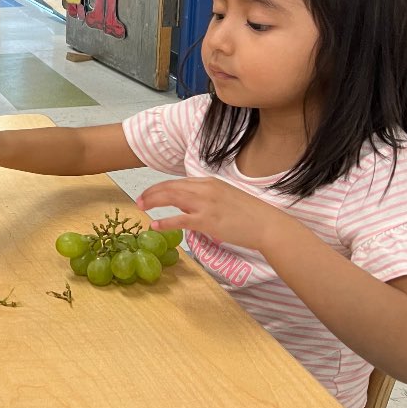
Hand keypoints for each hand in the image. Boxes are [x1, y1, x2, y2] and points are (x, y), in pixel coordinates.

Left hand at [136, 177, 295, 252]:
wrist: (267, 224)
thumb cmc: (248, 213)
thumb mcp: (224, 197)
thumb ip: (203, 198)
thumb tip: (184, 206)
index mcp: (208, 182)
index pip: (176, 182)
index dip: (159, 188)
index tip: (148, 194)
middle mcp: (205, 189)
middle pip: (170, 187)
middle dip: (151, 193)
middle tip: (139, 201)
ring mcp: (205, 204)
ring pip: (171, 198)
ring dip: (153, 202)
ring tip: (141, 208)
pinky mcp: (207, 220)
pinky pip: (180, 219)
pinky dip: (165, 221)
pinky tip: (154, 225)